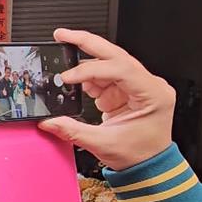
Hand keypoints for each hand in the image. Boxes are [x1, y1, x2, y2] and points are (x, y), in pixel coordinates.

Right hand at [38, 29, 174, 170]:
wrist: (149, 167)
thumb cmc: (140, 155)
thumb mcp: (104, 143)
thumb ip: (73, 130)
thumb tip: (49, 121)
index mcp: (152, 94)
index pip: (121, 68)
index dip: (91, 69)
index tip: (68, 77)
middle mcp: (148, 85)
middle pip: (115, 54)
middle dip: (86, 43)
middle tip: (62, 35)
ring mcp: (136, 86)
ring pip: (108, 62)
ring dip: (84, 64)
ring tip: (64, 70)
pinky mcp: (125, 90)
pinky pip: (104, 76)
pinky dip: (87, 78)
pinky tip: (75, 83)